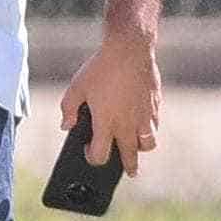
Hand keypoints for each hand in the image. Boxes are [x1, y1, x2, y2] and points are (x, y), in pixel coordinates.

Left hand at [62, 25, 161, 163]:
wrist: (130, 49)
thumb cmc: (100, 68)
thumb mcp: (76, 87)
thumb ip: (68, 109)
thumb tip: (66, 126)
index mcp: (107, 123)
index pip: (101, 155)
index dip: (93, 158)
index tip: (89, 151)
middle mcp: (128, 124)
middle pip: (131, 157)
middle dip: (129, 167)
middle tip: (130, 172)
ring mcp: (144, 116)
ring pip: (149, 143)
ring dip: (143, 148)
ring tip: (138, 147)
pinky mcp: (155, 105)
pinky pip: (155, 124)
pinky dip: (150, 128)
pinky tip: (143, 122)